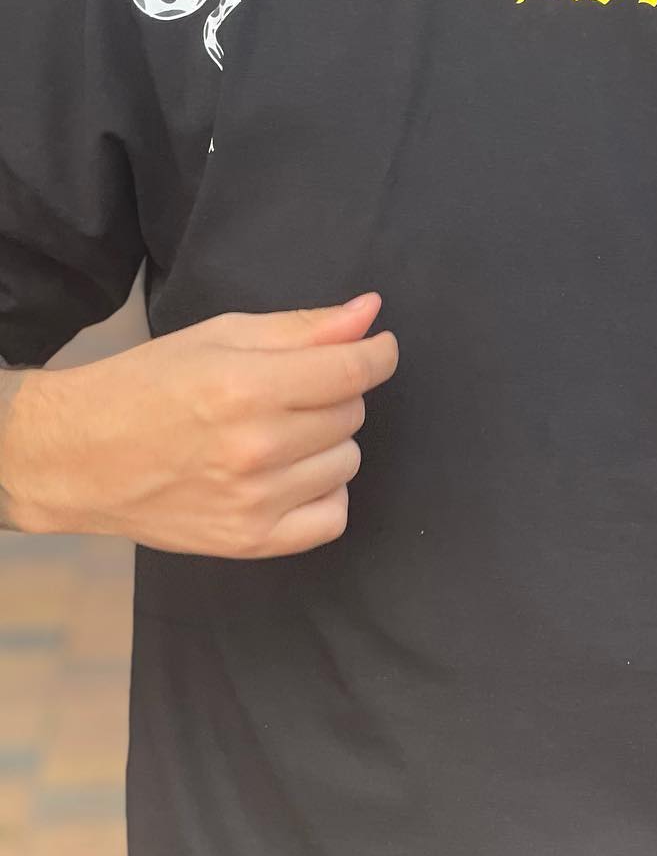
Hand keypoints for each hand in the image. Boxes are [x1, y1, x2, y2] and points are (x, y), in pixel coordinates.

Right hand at [9, 294, 398, 557]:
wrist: (77, 456)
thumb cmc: (147, 385)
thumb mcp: (221, 336)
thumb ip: (303, 328)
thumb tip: (369, 313)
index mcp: (247, 388)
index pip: (354, 372)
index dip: (379, 353)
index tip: (378, 347)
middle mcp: (256, 448)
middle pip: (352, 414)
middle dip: (333, 394)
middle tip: (288, 392)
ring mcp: (254, 501)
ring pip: (347, 461)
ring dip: (327, 443)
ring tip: (278, 434)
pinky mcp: (249, 542)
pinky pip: (332, 517)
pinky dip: (323, 494)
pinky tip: (289, 476)